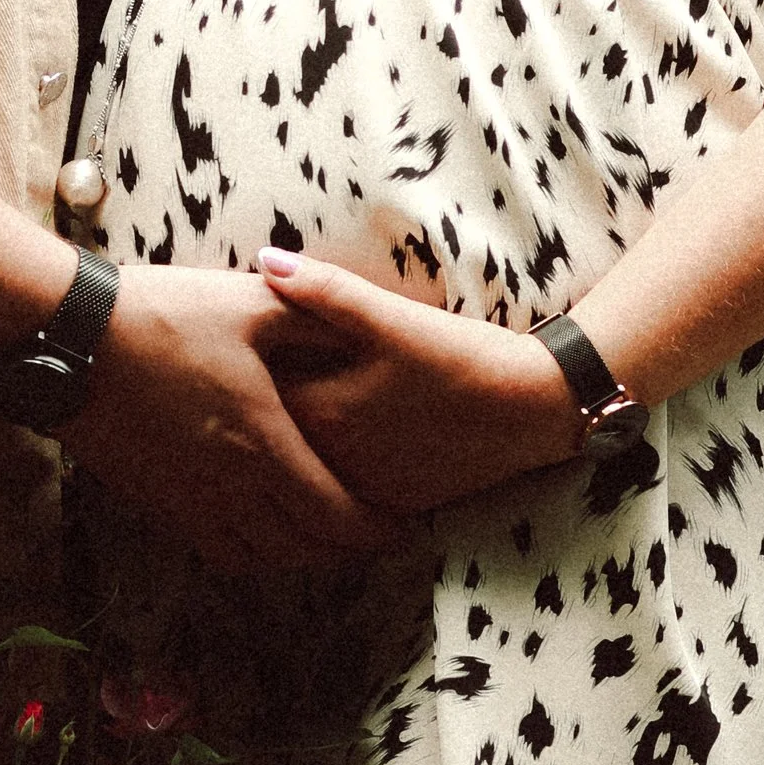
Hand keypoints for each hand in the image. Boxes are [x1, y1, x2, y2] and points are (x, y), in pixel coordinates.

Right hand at [64, 263, 404, 576]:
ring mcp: (187, 500)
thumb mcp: (250, 301)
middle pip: (302, 551)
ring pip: (257, 560)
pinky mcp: (153, 500)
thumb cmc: (163, 313)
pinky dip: (248, 552)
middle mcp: (228, 487)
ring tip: (320, 536)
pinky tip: (257, 528)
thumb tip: (360, 329)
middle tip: (372, 534)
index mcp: (262, 443)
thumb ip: (312, 317)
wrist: (70, 339)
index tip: (404, 526)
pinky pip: (213, 548)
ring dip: (298, 558)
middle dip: (346, 551)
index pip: (335, 516)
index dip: (376, 531)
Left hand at [257, 250, 576, 509]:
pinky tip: (332, 426)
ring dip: (286, 433)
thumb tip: (263, 260)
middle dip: (252, 401)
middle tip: (243, 363)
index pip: (248, 393)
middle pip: (266, 434)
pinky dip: (324, 458)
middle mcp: (330, 467)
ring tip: (279, 394)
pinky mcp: (386, 505)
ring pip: (300, 464)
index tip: (229, 337)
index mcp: (321, 417)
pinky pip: (335, 483)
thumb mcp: (391, 317)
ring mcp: (358, 493)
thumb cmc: (461, 357)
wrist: (534, 410)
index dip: (236, 364)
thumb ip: (323, 290)